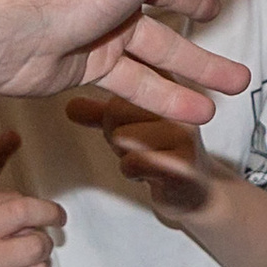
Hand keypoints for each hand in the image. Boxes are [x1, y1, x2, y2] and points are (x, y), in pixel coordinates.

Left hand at [0, 0, 260, 112]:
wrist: (22, 29)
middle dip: (197, 10)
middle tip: (220, 19)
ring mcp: (102, 24)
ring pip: (158, 49)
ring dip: (196, 66)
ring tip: (231, 86)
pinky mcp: (88, 63)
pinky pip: (136, 83)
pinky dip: (167, 98)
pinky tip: (195, 112)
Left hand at [65, 89, 210, 216]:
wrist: (197, 189)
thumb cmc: (162, 151)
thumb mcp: (129, 126)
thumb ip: (99, 114)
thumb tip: (70, 106)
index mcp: (168, 83)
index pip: (126, 78)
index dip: (114, 101)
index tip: (123, 114)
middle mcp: (182, 102)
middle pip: (116, 108)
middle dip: (114, 131)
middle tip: (134, 141)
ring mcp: (184, 132)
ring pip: (123, 136)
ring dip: (124, 152)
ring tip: (144, 155)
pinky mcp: (183, 162)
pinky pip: (134, 161)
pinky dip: (131, 170)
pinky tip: (146, 171)